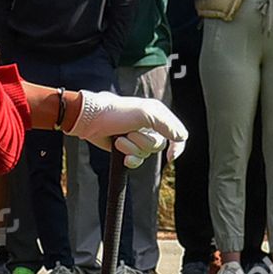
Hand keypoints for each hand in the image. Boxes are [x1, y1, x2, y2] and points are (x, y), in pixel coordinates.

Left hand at [66, 90, 187, 166]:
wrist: (91, 120)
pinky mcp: (127, 148)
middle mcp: (150, 126)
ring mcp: (138, 138)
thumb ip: (167, 124)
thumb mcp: (145, 113)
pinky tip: (122, 156)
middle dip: (142, 143)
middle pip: (159, 146)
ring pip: (146, 154)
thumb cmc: (116, 112)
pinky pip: (137, 161)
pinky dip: (130, 159)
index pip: (178, 134)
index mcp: (157, 115)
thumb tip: (182, 137)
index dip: (178, 147)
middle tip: (129, 132)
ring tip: (119, 139)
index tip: (170, 157)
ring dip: (131, 149)